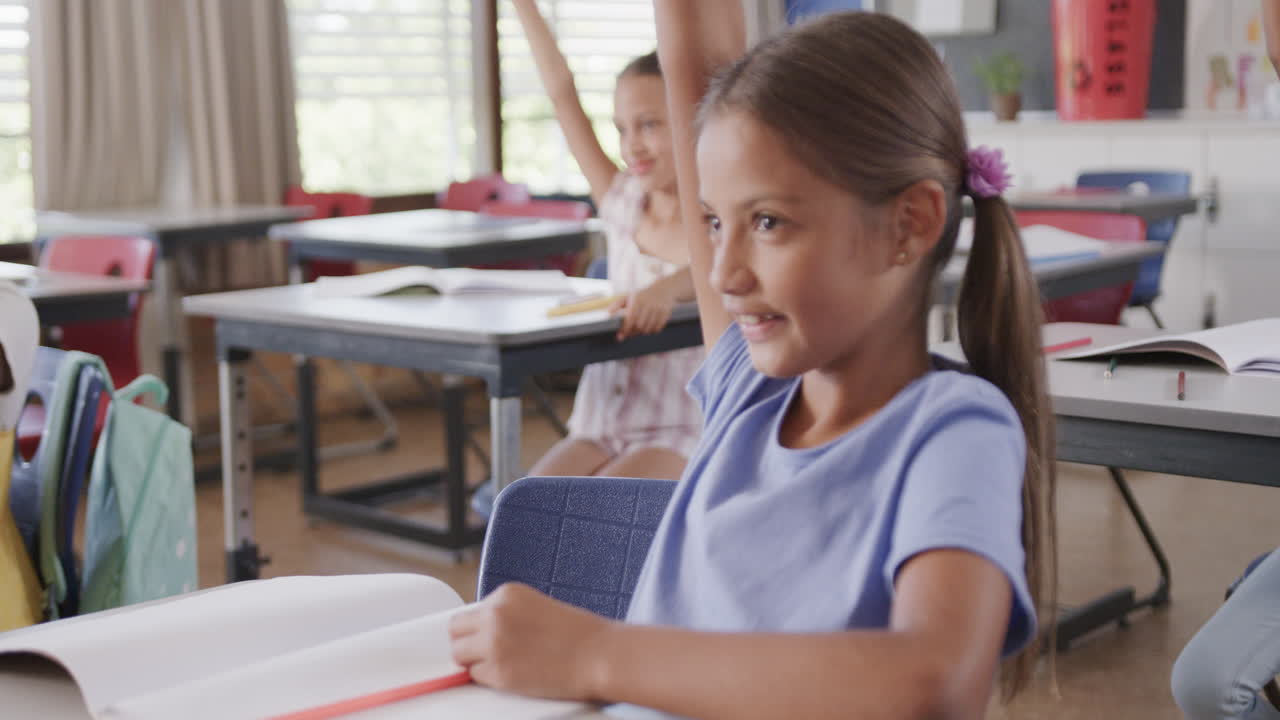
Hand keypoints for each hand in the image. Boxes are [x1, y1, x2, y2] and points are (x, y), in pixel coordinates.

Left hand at [449, 583, 613, 700]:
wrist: (601, 655)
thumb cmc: (579, 634)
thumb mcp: (537, 607)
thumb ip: (507, 614)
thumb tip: (481, 631)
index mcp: (506, 594)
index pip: (469, 612)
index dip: (479, 628)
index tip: (489, 637)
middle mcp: (495, 615)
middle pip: (455, 632)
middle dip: (469, 643)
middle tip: (488, 653)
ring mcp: (494, 644)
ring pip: (459, 656)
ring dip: (476, 662)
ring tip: (503, 664)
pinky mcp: (499, 673)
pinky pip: (476, 677)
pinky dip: (490, 679)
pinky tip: (514, 674)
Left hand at [610, 280, 677, 340]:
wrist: (664, 289)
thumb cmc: (642, 295)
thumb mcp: (629, 296)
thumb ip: (617, 304)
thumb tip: (608, 312)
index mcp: (637, 300)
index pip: (630, 319)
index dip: (625, 329)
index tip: (620, 336)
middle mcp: (648, 304)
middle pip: (639, 326)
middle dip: (632, 333)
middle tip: (628, 335)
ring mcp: (658, 309)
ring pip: (648, 328)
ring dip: (642, 333)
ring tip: (638, 331)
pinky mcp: (665, 313)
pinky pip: (657, 328)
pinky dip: (652, 331)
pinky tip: (648, 328)